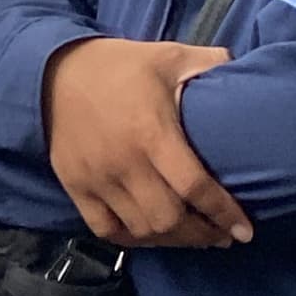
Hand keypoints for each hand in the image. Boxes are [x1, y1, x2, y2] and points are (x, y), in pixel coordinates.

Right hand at [39, 38, 251, 249]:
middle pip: (169, 219)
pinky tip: (150, 234)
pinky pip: (107, 230)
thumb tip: (242, 69)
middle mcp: (125, 163)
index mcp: (152, 132)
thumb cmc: (118, 66)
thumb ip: (207, 63)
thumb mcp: (168, 56)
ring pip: (141, 230)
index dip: (224, 213)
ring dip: (172, 239)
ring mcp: (97, 179)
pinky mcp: (76, 187)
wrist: (51, 71)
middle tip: (220, 235)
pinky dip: (132, 239)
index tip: (244, 231)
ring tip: (191, 235)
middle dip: (202, 234)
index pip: (195, 186)